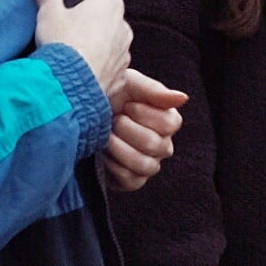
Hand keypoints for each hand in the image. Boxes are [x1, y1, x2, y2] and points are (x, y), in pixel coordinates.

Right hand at [30, 0, 132, 96]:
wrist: (69, 86)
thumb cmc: (63, 44)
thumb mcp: (49, 10)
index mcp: (110, 4)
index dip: (73, 0)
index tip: (62, 10)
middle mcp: (124, 27)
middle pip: (101, 18)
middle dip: (86, 24)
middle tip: (64, 32)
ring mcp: (124, 53)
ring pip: (107, 44)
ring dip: (93, 46)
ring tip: (71, 54)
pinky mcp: (121, 76)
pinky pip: (108, 67)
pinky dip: (97, 68)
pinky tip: (80, 71)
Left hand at [101, 71, 181, 191]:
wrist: (83, 114)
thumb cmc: (110, 96)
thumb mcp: (128, 84)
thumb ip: (154, 91)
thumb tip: (182, 98)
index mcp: (166, 120)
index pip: (170, 124)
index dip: (144, 114)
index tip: (127, 105)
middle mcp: (163, 145)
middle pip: (155, 145)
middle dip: (126, 129)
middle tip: (113, 120)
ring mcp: (149, 164)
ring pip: (144, 164)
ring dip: (119, 148)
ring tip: (106, 136)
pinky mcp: (133, 181)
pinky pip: (131, 180)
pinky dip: (113, 165)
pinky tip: (104, 152)